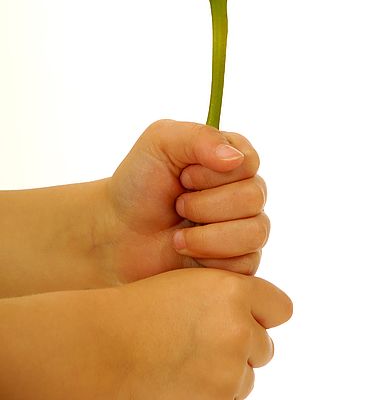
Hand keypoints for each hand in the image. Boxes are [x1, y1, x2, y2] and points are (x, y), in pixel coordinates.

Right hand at [0, 269, 292, 399]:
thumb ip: (230, 296)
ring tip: (185, 361)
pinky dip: (213, 392)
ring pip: (246, 376)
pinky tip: (182, 378)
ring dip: (227, 372)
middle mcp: (237, 329)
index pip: (281, 308)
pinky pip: (230, 397)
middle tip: (203, 342)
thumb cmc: (143, 311)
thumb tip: (262, 319)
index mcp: (232, 291)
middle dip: (242, 346)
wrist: (102, 349)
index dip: (263, 313)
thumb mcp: (191, 285)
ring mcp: (228, 371)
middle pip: (264, 345)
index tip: (245, 316)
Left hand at [104, 119, 269, 282]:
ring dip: (208, 235)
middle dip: (206, 204)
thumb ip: (198, 137)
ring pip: (256, 232)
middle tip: (177, 205)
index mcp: (231, 158)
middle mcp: (244, 191)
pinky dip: (211, 260)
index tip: (183, 176)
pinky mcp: (239, 262)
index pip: (249, 162)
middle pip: (254, 197)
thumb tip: (234, 158)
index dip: (214, 173)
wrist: (117, 235)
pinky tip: (187, 254)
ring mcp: (245, 227)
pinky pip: (247, 264)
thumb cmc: (139, 183)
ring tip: (178, 236)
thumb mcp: (160, 143)